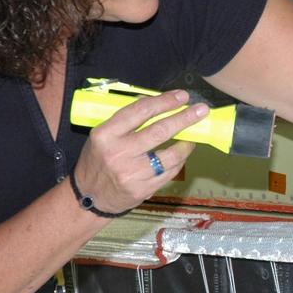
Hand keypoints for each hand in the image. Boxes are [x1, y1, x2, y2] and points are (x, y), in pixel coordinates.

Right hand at [71, 90, 206, 215]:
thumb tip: (154, 100)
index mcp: (105, 135)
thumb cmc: (98, 159)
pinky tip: (182, 152)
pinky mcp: (143, 189)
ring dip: (187, 143)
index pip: (140, 112)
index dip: (164, 102)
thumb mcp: (103, 135)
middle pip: (159, 131)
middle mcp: (118, 153)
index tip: (182, 96)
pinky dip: (179, 160)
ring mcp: (132, 174)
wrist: (91, 196)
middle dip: (184, 118)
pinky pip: (169, 171)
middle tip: (201, 110)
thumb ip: (126, 118)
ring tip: (194, 135)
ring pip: (170, 154)